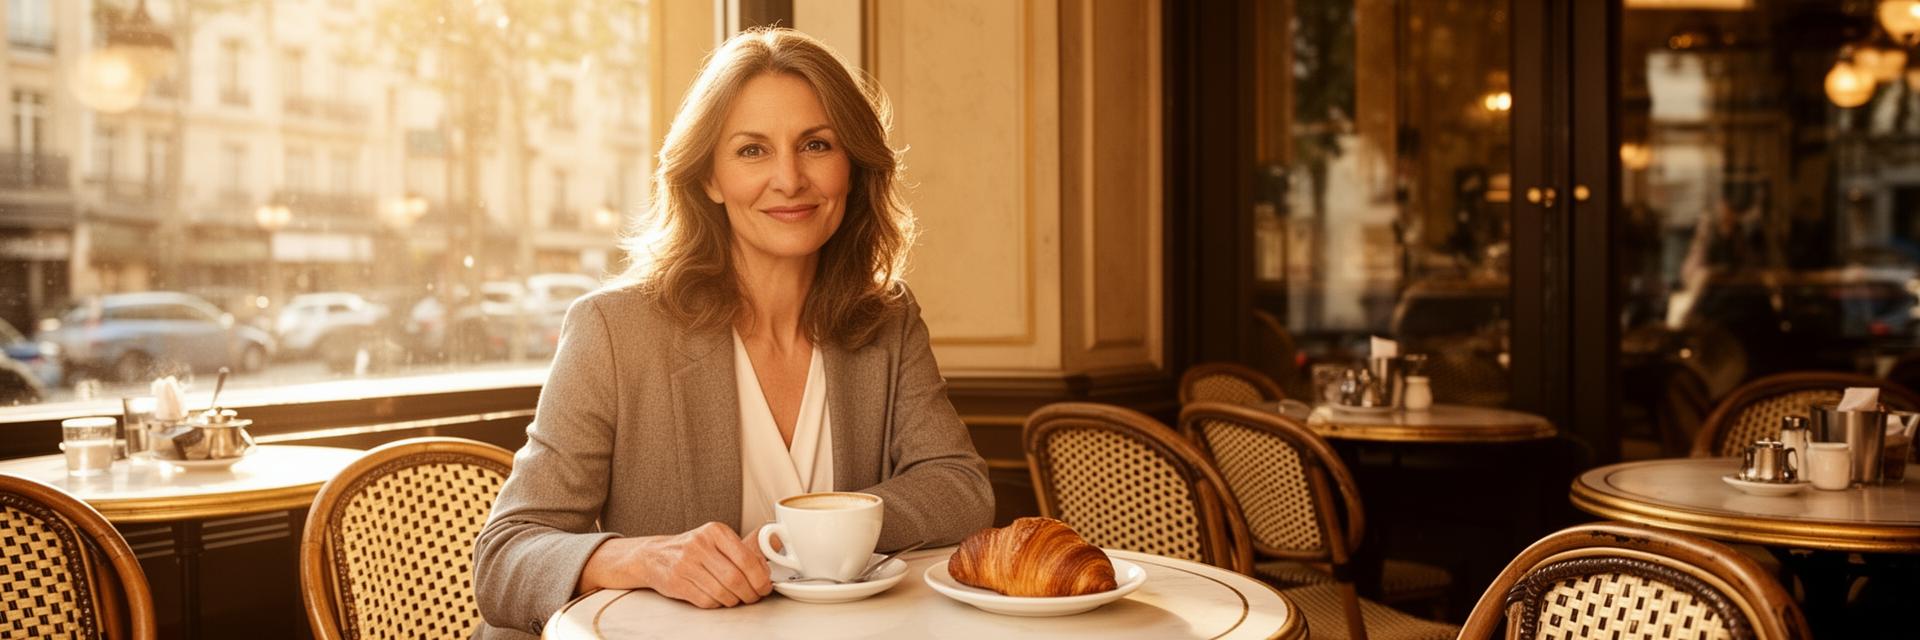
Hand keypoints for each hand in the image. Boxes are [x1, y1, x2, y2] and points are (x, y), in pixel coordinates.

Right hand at [579, 522, 772, 607]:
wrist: (654, 555)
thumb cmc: (693, 549)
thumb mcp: (716, 541)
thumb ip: (741, 553)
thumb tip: (766, 572)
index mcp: (715, 531)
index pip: (747, 559)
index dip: (760, 578)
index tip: (765, 586)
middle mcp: (700, 545)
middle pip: (736, 579)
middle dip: (750, 593)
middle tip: (753, 597)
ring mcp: (686, 564)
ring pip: (722, 592)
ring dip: (734, 600)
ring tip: (735, 598)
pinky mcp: (677, 582)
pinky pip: (707, 601)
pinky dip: (717, 604)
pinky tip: (717, 597)